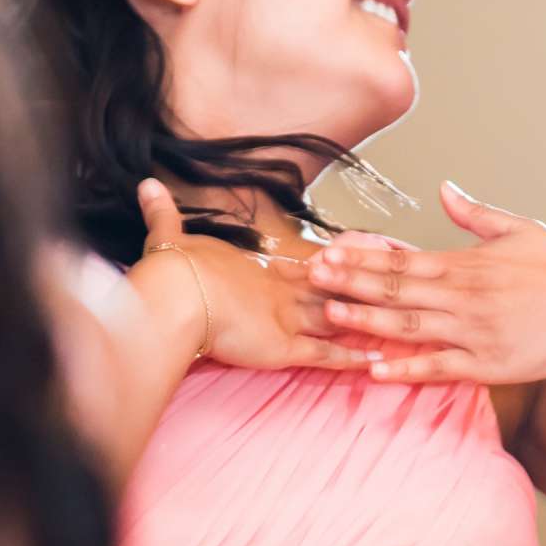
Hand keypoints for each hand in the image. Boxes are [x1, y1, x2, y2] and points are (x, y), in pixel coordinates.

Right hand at [131, 179, 375, 372]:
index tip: (353, 259)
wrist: (174, 296)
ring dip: (365, 320)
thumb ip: (162, 214)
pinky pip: (325, 355)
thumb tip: (146, 183)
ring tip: (398, 320)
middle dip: (362, 289)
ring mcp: (287, 318)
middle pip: (332, 290)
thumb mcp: (167, 238)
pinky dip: (351, 359)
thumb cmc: (171, 271)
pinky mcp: (284, 348)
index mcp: (260, 270)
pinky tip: (376, 362)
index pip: (304, 268)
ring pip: (337, 318)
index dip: (330, 266)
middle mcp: (281, 292)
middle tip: (394, 284)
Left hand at [304, 182, 545, 384]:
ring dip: (365, 321)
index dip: (360, 258)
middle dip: (348, 284)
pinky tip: (373, 369)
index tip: (326, 253)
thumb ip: (476, 214)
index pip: (401, 259)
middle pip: (394, 289)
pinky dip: (405, 368)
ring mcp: (473, 332)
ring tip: (328, 314)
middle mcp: (463, 296)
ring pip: (408, 326)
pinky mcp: (487, 364)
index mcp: (467, 264)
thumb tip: (445, 188)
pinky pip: (438, 367)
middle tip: (309, 279)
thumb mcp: (520, 229)